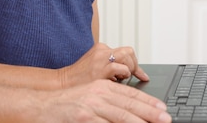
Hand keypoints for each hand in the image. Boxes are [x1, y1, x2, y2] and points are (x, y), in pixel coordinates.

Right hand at [38, 79, 170, 122]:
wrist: (41, 106)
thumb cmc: (65, 105)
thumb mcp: (89, 98)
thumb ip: (107, 102)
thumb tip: (129, 112)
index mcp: (102, 87)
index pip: (131, 94)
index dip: (149, 102)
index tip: (163, 109)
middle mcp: (98, 94)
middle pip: (130, 105)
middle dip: (151, 114)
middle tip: (166, 120)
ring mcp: (91, 106)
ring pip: (122, 117)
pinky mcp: (84, 118)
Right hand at [59, 43, 149, 86]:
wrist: (64, 83)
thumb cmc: (79, 79)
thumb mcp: (96, 67)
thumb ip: (110, 66)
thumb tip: (127, 73)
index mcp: (101, 49)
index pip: (125, 51)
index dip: (135, 64)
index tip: (142, 75)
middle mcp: (102, 51)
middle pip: (129, 52)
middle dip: (135, 66)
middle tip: (136, 77)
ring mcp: (101, 59)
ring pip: (127, 57)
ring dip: (130, 70)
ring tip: (123, 79)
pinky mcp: (100, 69)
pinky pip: (121, 68)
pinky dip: (123, 75)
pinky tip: (116, 81)